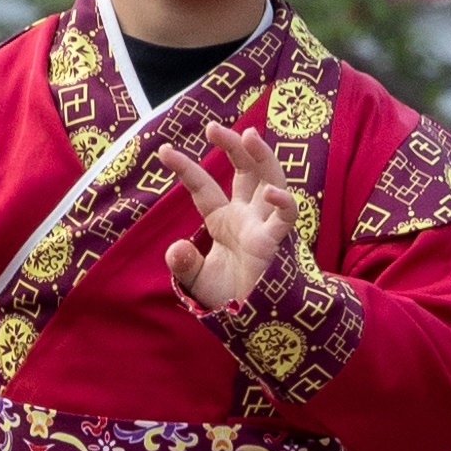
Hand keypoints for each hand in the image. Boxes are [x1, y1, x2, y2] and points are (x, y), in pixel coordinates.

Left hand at [153, 124, 298, 310]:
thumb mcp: (197, 282)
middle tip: (212, 127)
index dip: (185, 168)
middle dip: (232, 146)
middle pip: (244, 170)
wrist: (254, 323)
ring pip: (270, 180)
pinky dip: (283, 202)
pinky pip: (286, 217)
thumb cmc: (230, 298)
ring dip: (262, 156)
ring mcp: (264, 225)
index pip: (204, 187)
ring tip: (249, 135)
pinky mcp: (278, 242)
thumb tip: (176, 248)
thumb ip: (184, 265)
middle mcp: (247, 215)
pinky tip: (271, 191)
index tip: (164, 151)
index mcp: (225, 220)